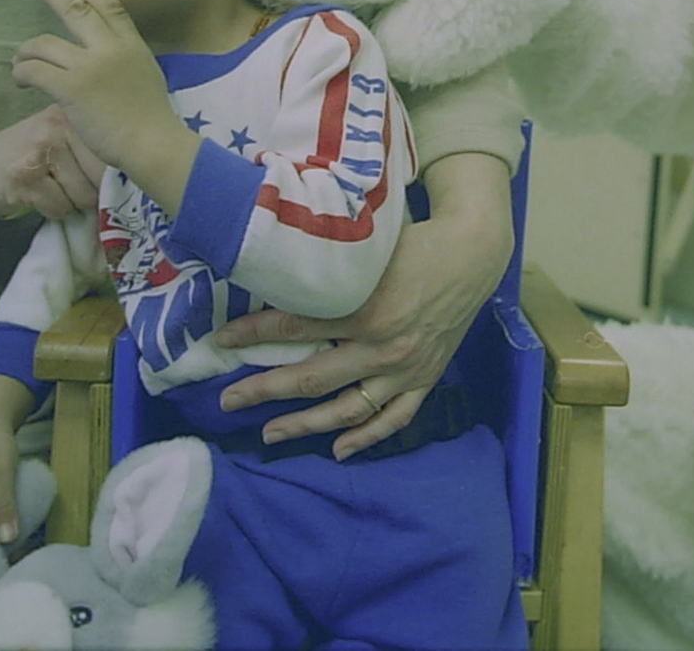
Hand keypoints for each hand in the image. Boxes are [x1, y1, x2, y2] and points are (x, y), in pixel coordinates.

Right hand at [0, 104, 104, 241]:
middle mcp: (57, 126)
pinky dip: (51, 210)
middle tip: (62, 183)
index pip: (111, 156)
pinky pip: (60, 207)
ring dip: (68, 203)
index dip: (104, 177)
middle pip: (99, 179)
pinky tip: (36, 196)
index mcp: (72, 114)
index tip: (88, 177)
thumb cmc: (26, 158)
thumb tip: (133, 171)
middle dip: (86, 192)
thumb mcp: (59, 139)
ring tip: (48, 187)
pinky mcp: (24, 175)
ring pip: (82, 196)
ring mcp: (39, 149)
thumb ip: (91, 147)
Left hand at [12, 0, 182, 190]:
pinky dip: (21, 73)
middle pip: (75, 11)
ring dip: (25, 52)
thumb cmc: (152, 121)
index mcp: (132, 46)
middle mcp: (110, 49)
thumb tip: (106, 60)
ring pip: (44, 44)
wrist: (152, 143)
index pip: (109, 8)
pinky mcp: (70, 88)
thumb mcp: (147, 76)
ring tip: (19, 60)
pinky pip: (34, 70)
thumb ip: (126, 61)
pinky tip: (20, 80)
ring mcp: (89, 66)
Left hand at [215, 152, 512, 458]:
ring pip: (346, 409)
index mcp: (365, 309)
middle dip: (264, 391)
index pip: (294, 328)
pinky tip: (338, 450)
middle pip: (311, 378)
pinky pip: (393, 419)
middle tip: (229, 402)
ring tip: (269, 433)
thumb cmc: (415, 243)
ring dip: (304, 425)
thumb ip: (327, 267)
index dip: (252, 335)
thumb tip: (276, 274)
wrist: (471, 255)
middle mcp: (382, 347)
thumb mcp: (368, 248)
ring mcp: (405, 369)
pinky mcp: (425, 379)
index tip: (222, 341)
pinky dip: (366, 438)